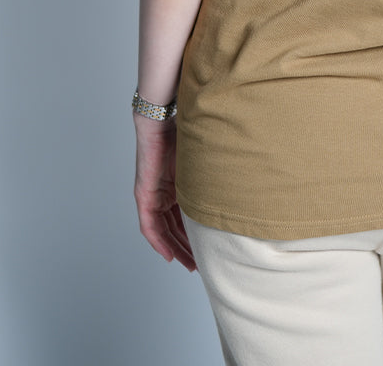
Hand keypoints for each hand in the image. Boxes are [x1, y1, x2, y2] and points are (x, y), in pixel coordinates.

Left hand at [133, 116, 196, 270]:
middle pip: (173, 228)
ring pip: (162, 230)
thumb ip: (211, 176)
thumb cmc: (186, 132)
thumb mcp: (202, 162)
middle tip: (200, 263)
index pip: (184, 216)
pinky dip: (158, 241)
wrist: (164, 118)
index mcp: (176, 184)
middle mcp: (163, 192)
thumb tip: (239, 187)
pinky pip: (149, 226)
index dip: (194, 234)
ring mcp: (152, 194)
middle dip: (187, 247)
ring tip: (189, 263)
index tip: (206, 249)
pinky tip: (167, 254)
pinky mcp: (143, 195)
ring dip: (174, 248)